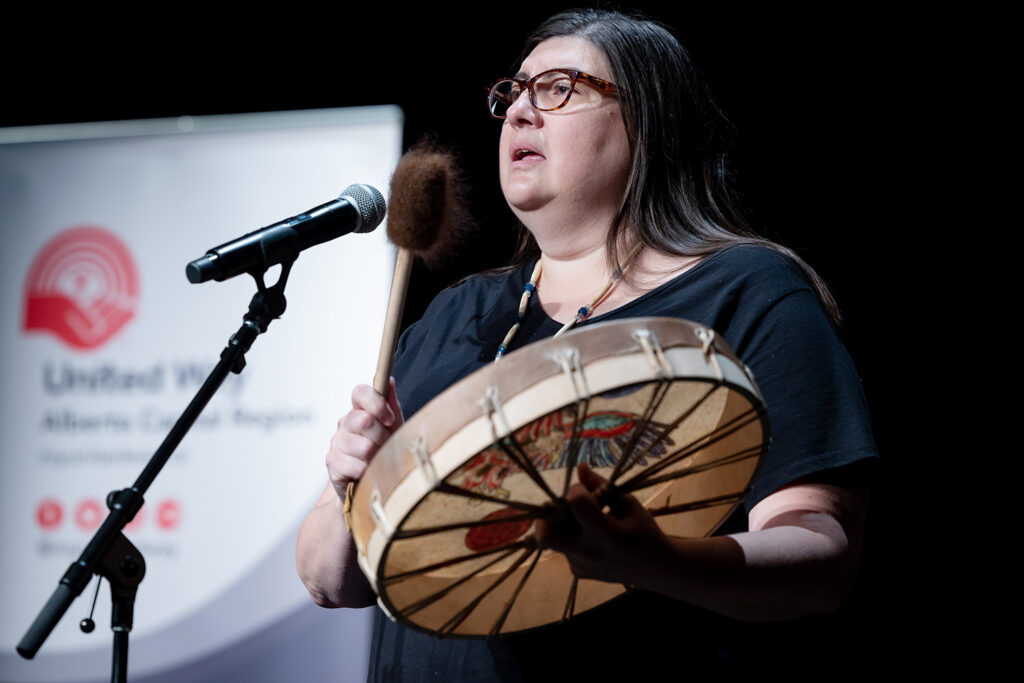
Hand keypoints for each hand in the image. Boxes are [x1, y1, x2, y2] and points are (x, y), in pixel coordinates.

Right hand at [326, 378, 403, 501]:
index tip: (389, 419)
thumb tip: (389, 380)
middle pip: (365, 420)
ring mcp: (336, 443)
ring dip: (376, 456)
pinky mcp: (332, 463)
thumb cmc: (385, 453)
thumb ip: (392, 404)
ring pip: (363, 446)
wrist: (372, 485)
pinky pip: (355, 465)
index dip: (376, 404)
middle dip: (382, 437)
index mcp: (360, 411)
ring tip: (378, 461)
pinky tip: (368, 472)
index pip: (360, 393)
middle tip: (386, 446)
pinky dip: (367, 471)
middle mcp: (345, 423)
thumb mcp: (394, 428)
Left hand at [534, 464, 671, 584]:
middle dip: (544, 519)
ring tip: (582, 523)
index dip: (576, 490)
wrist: (656, 569)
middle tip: (555, 509)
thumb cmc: (643, 531)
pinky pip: (564, 550)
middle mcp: (590, 553)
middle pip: (546, 536)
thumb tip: (580, 466)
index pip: (576, 504)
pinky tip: (591, 540)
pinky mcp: (578, 572)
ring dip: (562, 528)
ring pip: (554, 541)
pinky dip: (572, 540)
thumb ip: (601, 486)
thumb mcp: (628, 504)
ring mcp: (582, 566)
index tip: (583, 489)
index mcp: (607, 533)